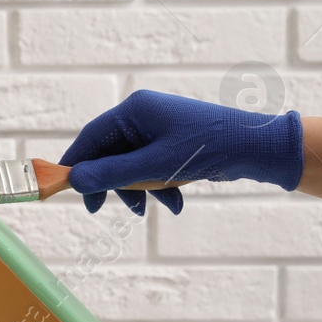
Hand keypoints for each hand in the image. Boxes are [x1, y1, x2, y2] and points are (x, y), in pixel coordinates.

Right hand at [58, 90, 304, 214]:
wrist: (257, 148)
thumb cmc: (206, 149)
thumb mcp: (155, 166)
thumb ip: (112, 174)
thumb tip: (74, 181)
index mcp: (135, 110)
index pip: (91, 137)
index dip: (75, 164)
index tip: (65, 189)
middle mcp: (144, 115)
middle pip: (110, 153)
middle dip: (111, 183)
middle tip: (100, 209)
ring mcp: (160, 128)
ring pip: (132, 163)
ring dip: (137, 189)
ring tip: (147, 211)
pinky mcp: (174, 142)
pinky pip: (152, 166)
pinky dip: (158, 186)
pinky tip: (174, 204)